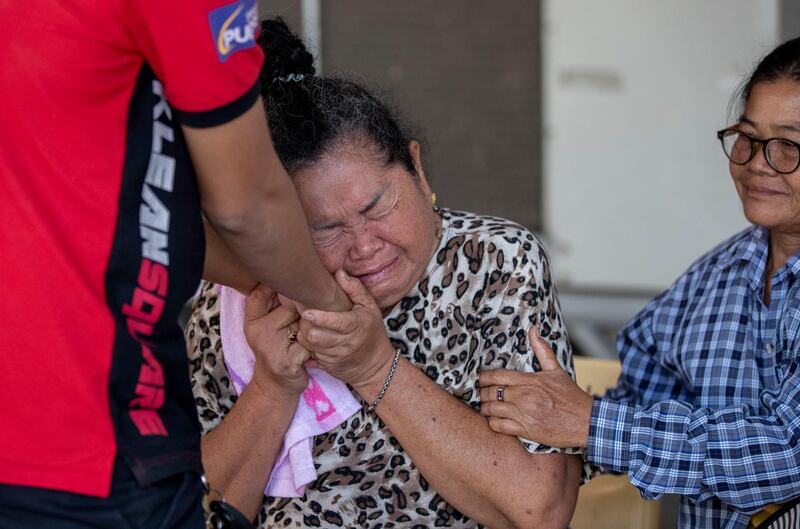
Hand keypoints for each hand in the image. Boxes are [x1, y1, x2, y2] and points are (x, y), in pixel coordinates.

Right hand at [243, 285, 310, 398]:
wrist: (275, 386)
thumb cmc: (276, 348)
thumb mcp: (266, 326)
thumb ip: (272, 303)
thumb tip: (293, 274)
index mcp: (252, 322)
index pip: (261, 293)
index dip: (280, 288)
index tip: (296, 287)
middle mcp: (259, 333)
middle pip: (291, 306)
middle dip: (305, 309)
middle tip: (311, 314)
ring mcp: (272, 348)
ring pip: (303, 324)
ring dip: (312, 327)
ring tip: (313, 332)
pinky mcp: (288, 362)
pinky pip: (311, 343)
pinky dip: (315, 346)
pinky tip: (312, 350)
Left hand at [296, 270, 394, 386]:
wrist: (376, 365)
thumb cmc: (372, 331)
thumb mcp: (370, 307)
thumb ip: (354, 289)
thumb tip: (339, 272)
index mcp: (356, 326)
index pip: (335, 322)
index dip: (319, 317)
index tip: (307, 311)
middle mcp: (345, 343)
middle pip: (314, 334)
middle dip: (306, 324)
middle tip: (307, 315)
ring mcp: (335, 356)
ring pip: (309, 345)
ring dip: (305, 334)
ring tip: (309, 325)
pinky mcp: (328, 366)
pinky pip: (310, 354)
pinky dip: (308, 346)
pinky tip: (314, 338)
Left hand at [479, 327, 593, 448]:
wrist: (586, 421)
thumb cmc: (571, 396)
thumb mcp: (556, 370)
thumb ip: (542, 350)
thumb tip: (533, 329)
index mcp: (529, 380)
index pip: (497, 375)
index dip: (484, 377)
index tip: (481, 379)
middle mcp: (524, 396)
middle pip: (491, 392)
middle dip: (483, 393)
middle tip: (482, 394)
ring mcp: (524, 414)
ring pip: (492, 409)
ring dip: (486, 408)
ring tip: (486, 407)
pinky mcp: (526, 430)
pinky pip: (499, 426)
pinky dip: (493, 423)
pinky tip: (495, 420)